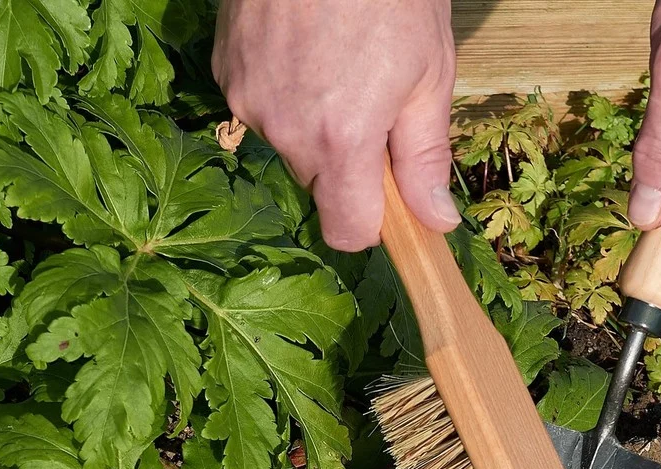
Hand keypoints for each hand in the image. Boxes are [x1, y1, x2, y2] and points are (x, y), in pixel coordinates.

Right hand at [213, 0, 460, 250]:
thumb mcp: (429, 74)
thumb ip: (426, 157)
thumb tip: (436, 221)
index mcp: (340, 140)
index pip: (346, 231)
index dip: (373, 223)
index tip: (391, 199)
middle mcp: (284, 128)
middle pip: (322, 184)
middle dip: (350, 161)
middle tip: (377, 100)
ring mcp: (247, 95)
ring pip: (291, 142)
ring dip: (316, 122)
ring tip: (342, 60)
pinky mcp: (225, 66)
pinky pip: (263, 104)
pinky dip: (287, 90)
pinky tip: (309, 45)